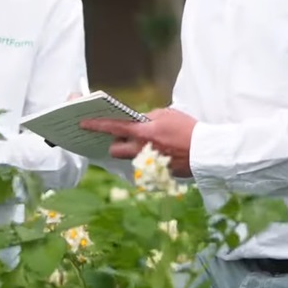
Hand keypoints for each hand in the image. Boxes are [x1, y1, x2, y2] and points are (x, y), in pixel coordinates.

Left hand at [80, 108, 196, 176]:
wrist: (205, 152)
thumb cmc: (187, 129)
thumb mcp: (167, 114)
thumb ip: (148, 118)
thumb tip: (140, 121)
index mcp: (142, 133)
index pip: (113, 127)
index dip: (96, 125)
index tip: (83, 123)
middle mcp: (141, 150)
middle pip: (114, 151)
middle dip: (116, 144)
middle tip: (126, 136)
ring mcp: (147, 163)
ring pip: (129, 158)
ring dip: (132, 151)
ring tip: (148, 142)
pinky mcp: (155, 173)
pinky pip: (144, 164)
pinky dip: (149, 156)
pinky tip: (162, 151)